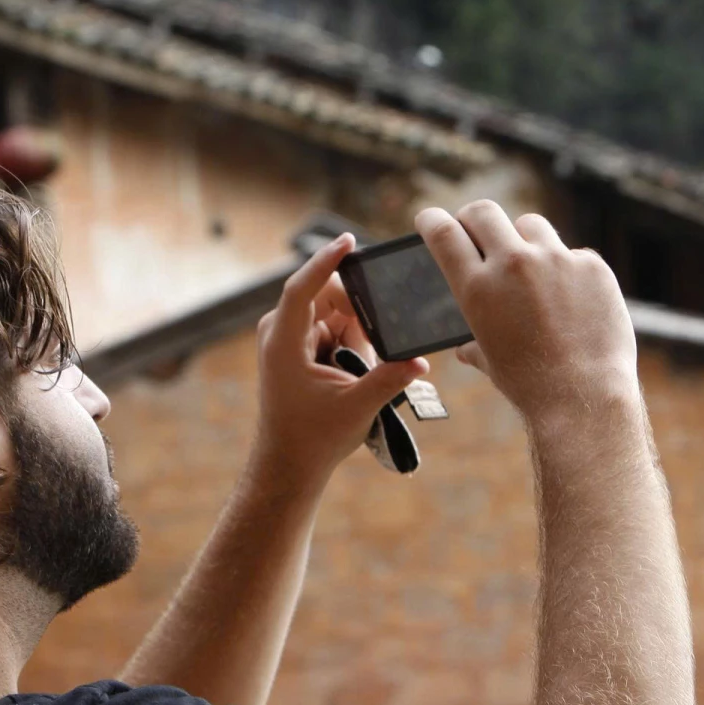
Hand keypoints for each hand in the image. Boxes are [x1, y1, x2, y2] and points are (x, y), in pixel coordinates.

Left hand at [249, 234, 429, 492]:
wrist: (290, 464)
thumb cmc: (313, 438)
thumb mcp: (357, 407)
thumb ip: (389, 379)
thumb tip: (421, 360)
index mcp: (284, 341)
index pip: (303, 287)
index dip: (326, 261)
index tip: (349, 240)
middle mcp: (281, 331)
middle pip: (327, 296)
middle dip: (359, 316)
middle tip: (375, 348)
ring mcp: (289, 337)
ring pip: (336, 313)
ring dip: (357, 335)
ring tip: (358, 372)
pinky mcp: (299, 346)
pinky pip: (334, 328)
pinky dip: (352, 343)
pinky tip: (356, 370)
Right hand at [416, 202, 636, 424]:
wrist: (583, 396)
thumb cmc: (529, 384)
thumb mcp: (490, 360)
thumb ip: (474, 343)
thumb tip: (465, 348)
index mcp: (477, 288)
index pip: (444, 233)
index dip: (432, 220)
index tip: (430, 218)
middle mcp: (513, 264)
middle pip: (484, 212)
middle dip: (475, 218)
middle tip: (478, 230)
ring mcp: (556, 260)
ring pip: (531, 224)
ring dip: (524, 240)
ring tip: (532, 267)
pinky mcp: (591, 266)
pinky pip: (572, 253)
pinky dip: (567, 269)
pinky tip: (572, 298)